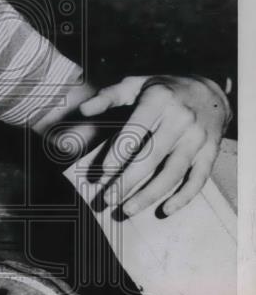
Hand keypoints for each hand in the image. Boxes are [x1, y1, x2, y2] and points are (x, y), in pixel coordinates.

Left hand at [79, 75, 230, 216]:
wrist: (211, 93)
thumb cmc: (164, 90)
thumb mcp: (136, 84)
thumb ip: (108, 96)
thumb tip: (83, 110)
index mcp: (160, 100)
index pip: (136, 130)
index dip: (118, 153)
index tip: (101, 174)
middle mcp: (181, 119)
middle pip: (152, 156)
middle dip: (128, 181)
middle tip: (107, 198)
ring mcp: (198, 138)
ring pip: (173, 172)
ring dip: (150, 194)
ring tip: (127, 209)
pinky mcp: (210, 152)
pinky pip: (198, 179)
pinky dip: (183, 197)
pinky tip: (165, 210)